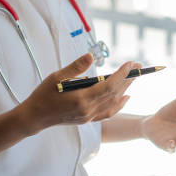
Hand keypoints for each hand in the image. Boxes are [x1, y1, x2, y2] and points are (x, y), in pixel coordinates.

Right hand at [19, 53, 134, 133]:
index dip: (122, 74)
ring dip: (125, 89)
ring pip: (113, 102)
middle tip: (139, 66)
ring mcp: (89, 116)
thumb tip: (90, 56)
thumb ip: (75, 67)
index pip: (108, 85)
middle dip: (128, 79)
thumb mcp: (56, 77)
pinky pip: (108, 113)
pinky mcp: (88, 119)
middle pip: (114, 93)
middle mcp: (88, 110)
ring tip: (134, 77)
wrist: (35, 117)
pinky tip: (126, 96)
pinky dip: (119, 105)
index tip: (131, 64)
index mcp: (81, 99)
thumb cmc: (43, 95)